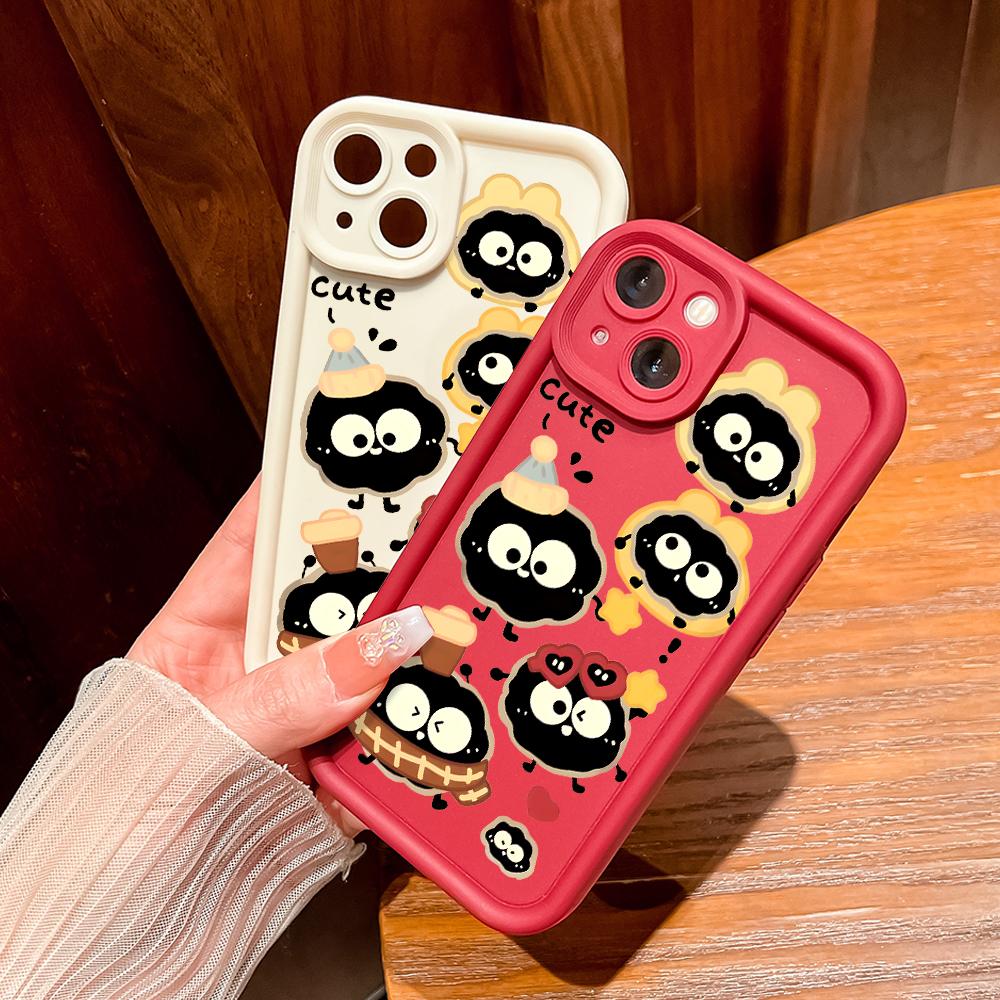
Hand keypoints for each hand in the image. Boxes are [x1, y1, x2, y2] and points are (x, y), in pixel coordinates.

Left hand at [128, 478, 429, 831]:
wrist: (127, 940)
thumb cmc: (113, 836)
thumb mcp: (186, 751)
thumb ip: (280, 699)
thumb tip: (372, 648)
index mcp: (198, 632)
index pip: (257, 539)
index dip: (308, 490)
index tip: (363, 452)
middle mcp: (260, 666)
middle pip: (335, 596)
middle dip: (383, 570)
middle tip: (432, 539)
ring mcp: (308, 718)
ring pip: (377, 661)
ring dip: (414, 650)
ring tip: (452, 622)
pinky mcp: (344, 773)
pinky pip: (398, 733)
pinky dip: (428, 724)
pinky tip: (450, 706)